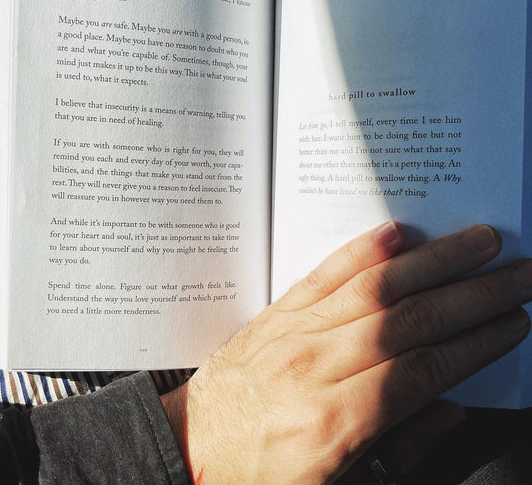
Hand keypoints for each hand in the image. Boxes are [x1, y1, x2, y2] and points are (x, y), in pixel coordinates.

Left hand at [161, 223, 531, 483]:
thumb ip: (397, 449)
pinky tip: (396, 231)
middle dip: (473, 294)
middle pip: (410, 321)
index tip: (514, 322)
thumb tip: (449, 406)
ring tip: (477, 241)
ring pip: (376, 287)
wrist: (192, 446)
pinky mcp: (279, 312)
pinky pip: (323, 272)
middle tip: (517, 273)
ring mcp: (296, 331)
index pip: (423, 370)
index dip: (476, 344)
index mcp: (337, 421)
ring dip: (432, 261)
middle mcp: (319, 366)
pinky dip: (362, 249)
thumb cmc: (261, 474)